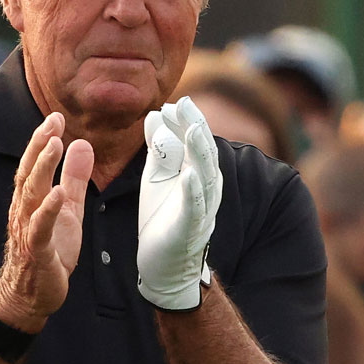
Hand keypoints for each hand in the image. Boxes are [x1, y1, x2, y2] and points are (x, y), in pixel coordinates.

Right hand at [0, 113, 93, 328]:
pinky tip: (57, 194)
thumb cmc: (49, 251)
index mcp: (32, 200)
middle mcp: (24, 211)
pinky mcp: (37, 251)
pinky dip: (48, 210)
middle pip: (29, 173)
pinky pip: (40, 228)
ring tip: (54, 145)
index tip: (55, 117)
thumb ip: (74, 178)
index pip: (34, 164)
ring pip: (32, 194)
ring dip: (43, 168)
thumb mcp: (68, 209)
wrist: (31, 295)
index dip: (42, 140)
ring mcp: (28, 230)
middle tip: (52, 121)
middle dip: (39, 145)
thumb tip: (81, 143)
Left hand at [137, 98, 222, 309]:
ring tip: (192, 131)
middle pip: (203, 150)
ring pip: (205, 174)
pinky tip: (188, 174)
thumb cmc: (163, 216)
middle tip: (184, 103)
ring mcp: (201, 206)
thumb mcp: (157, 175)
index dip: (186, 119)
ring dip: (199, 152)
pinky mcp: (191, 227)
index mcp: (197, 170)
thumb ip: (160, 146)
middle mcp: (205, 185)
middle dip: (195, 126)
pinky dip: (193, 190)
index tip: (174, 100)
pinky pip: (195, 206)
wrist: (163, 262)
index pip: (194, 139)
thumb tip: (158, 112)